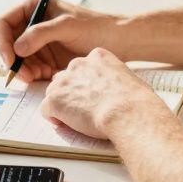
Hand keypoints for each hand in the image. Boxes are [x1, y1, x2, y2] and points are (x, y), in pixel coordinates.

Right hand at [0, 0, 121, 82]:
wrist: (118, 41)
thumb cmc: (96, 27)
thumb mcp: (67, 26)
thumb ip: (40, 34)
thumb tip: (17, 48)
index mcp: (33, 8)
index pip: (3, 23)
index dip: (2, 42)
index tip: (11, 59)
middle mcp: (32, 24)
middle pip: (8, 44)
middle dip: (14, 61)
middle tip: (25, 75)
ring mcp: (38, 42)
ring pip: (18, 60)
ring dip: (25, 70)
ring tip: (41, 74)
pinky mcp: (46, 57)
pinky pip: (30, 68)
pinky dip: (35, 74)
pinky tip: (48, 74)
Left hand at [40, 48, 161, 138]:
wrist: (127, 113)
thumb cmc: (136, 101)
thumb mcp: (129, 79)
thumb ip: (116, 79)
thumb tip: (119, 89)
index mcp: (98, 57)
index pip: (83, 68)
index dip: (87, 85)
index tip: (94, 96)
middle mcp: (78, 64)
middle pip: (66, 79)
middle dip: (73, 94)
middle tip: (86, 109)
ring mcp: (64, 81)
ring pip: (55, 93)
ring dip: (63, 106)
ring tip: (79, 119)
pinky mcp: (55, 99)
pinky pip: (46, 110)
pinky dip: (54, 118)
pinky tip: (67, 124)